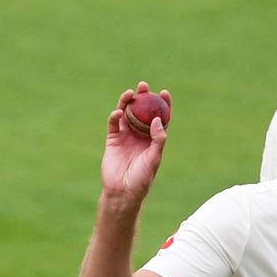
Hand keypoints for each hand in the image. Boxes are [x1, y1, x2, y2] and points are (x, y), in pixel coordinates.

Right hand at [101, 81, 170, 200]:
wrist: (123, 191)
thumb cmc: (142, 178)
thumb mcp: (155, 158)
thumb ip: (158, 139)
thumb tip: (156, 119)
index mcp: (153, 138)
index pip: (159, 117)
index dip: (162, 104)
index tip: (164, 92)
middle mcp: (140, 134)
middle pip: (142, 111)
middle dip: (143, 97)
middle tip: (143, 85)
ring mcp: (126, 136)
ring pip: (127, 114)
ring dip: (127, 102)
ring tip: (130, 93)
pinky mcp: (112, 140)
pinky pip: (113, 124)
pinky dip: (115, 116)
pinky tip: (118, 112)